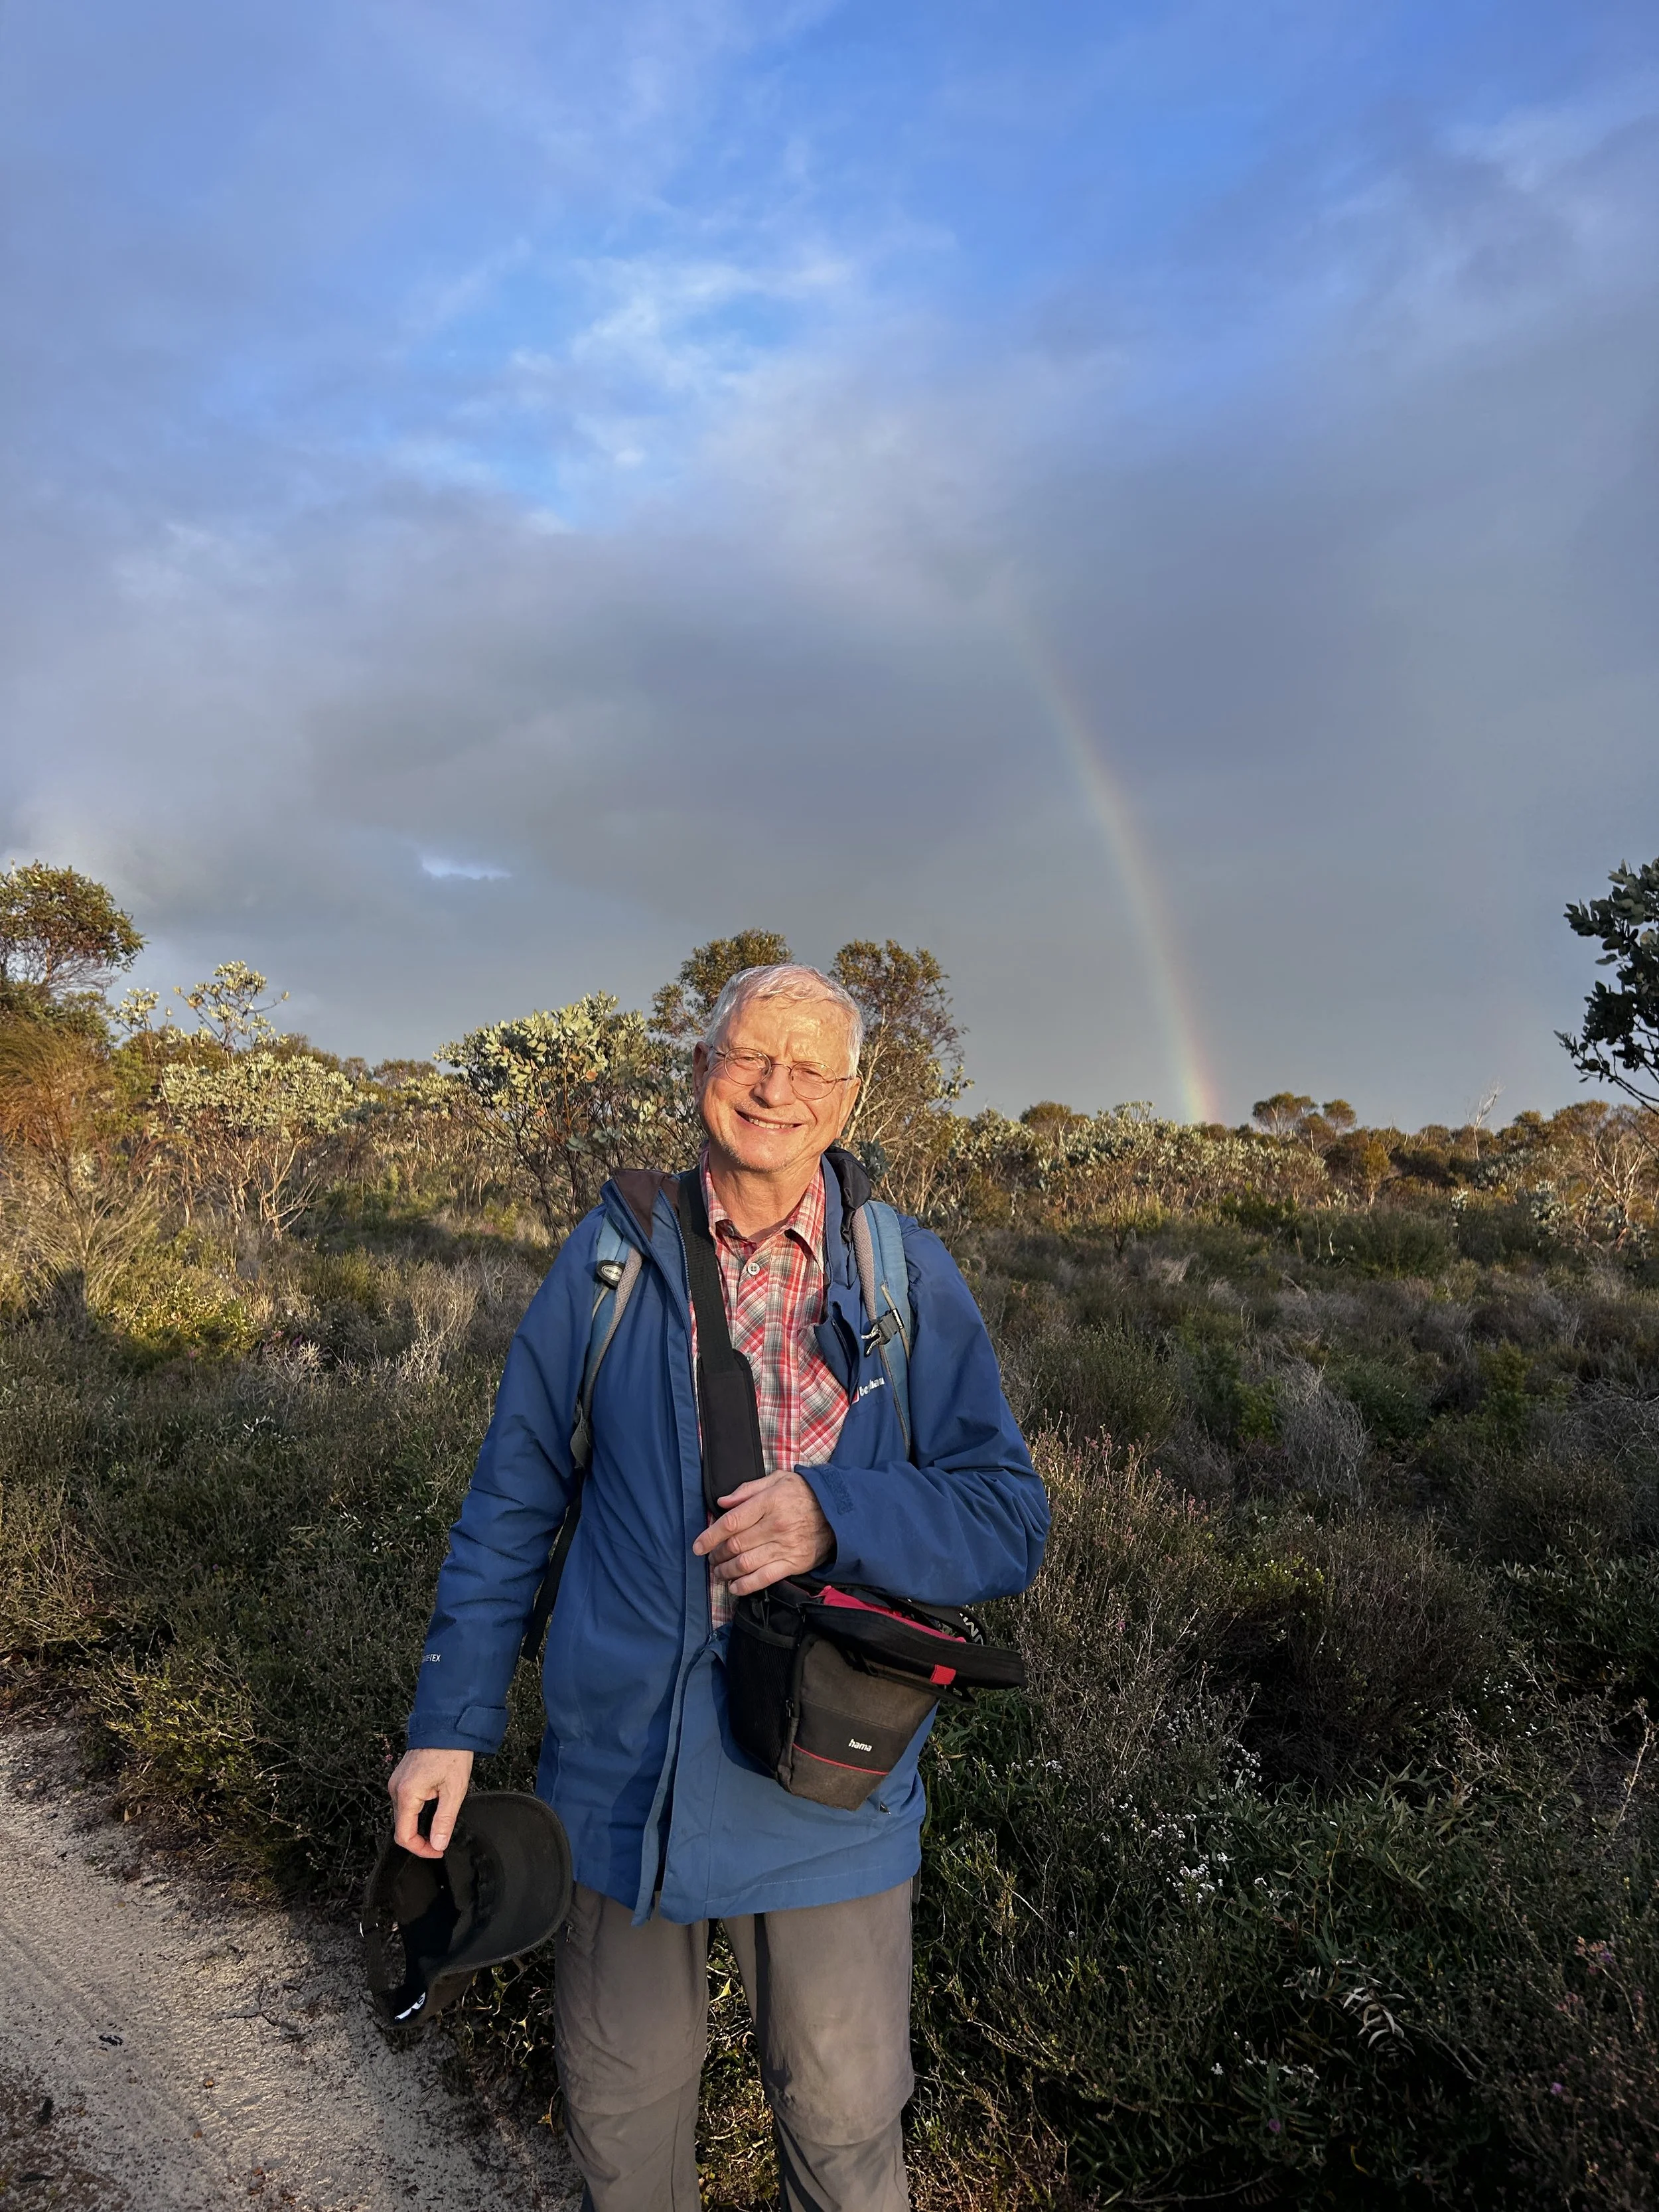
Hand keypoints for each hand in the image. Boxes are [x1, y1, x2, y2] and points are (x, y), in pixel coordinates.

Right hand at [388, 1746, 473, 1858]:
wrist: (447, 1724)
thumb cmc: (452, 1752)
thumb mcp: (454, 1790)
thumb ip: (444, 1820)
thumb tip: (438, 1843)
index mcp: (406, 1794)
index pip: (404, 1836)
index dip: (421, 1849)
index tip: (437, 1850)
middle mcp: (396, 1789)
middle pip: (402, 1827)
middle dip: (421, 1838)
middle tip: (441, 1839)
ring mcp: (396, 1782)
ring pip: (403, 1815)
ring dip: (419, 1824)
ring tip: (440, 1821)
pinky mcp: (401, 1777)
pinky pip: (406, 1802)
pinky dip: (418, 1811)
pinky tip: (434, 1805)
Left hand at [693, 1471, 834, 1596]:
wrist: (839, 1512)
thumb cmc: (805, 1493)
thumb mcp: (778, 1480)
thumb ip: (748, 1490)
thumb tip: (722, 1502)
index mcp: (769, 1503)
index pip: (731, 1522)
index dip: (710, 1536)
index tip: (698, 1545)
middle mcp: (775, 1526)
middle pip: (735, 1545)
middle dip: (716, 1554)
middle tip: (710, 1558)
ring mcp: (784, 1547)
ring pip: (745, 1564)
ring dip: (726, 1571)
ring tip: (718, 1572)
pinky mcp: (793, 1564)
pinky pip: (764, 1578)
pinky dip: (745, 1586)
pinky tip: (734, 1587)